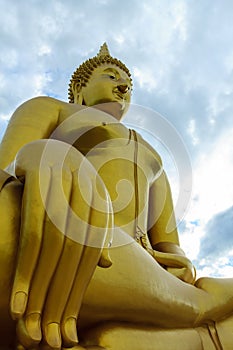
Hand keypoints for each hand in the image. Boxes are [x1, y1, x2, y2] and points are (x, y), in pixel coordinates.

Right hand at [10, 139, 111, 347]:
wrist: (43, 147)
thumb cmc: (59, 184)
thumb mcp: (77, 208)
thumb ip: (92, 232)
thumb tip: (105, 264)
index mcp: (101, 202)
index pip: (89, 258)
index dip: (78, 294)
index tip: (68, 329)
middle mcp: (89, 192)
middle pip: (76, 258)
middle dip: (61, 300)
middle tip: (48, 338)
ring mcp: (65, 183)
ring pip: (55, 249)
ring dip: (41, 290)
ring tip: (29, 325)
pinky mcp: (41, 177)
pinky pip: (33, 233)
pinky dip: (26, 267)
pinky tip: (17, 298)